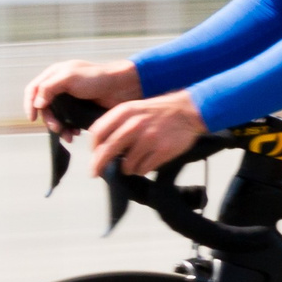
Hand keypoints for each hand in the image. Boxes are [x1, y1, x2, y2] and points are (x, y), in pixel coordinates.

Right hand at [25, 58, 140, 133]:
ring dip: (59, 127)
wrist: (124, 86)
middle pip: (44, 107)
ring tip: (68, 135)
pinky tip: (75, 134)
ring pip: (56, 116)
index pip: (33, 90)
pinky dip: (69, 129)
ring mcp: (71, 98)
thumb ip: (50, 87)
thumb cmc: (98, 78)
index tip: (33, 118)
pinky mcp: (81, 109)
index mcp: (55, 75)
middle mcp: (60, 86)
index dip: (29, 104)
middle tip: (57, 128)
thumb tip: (37, 104)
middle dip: (49, 119)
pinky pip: (69, 121)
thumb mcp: (70, 77)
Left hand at [84, 92, 205, 177]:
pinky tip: (146, 163)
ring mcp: (149, 138)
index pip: (98, 133)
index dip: (93, 148)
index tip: (94, 155)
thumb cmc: (158, 112)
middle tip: (95, 172)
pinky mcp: (162, 150)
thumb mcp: (134, 108)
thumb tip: (99, 147)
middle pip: (107, 151)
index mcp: (125, 112)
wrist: (188, 111)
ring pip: (126, 164)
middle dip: (99, 165)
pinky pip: (142, 169)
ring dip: (127, 168)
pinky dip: (141, 169)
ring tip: (134, 163)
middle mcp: (134, 125)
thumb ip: (116, 123)